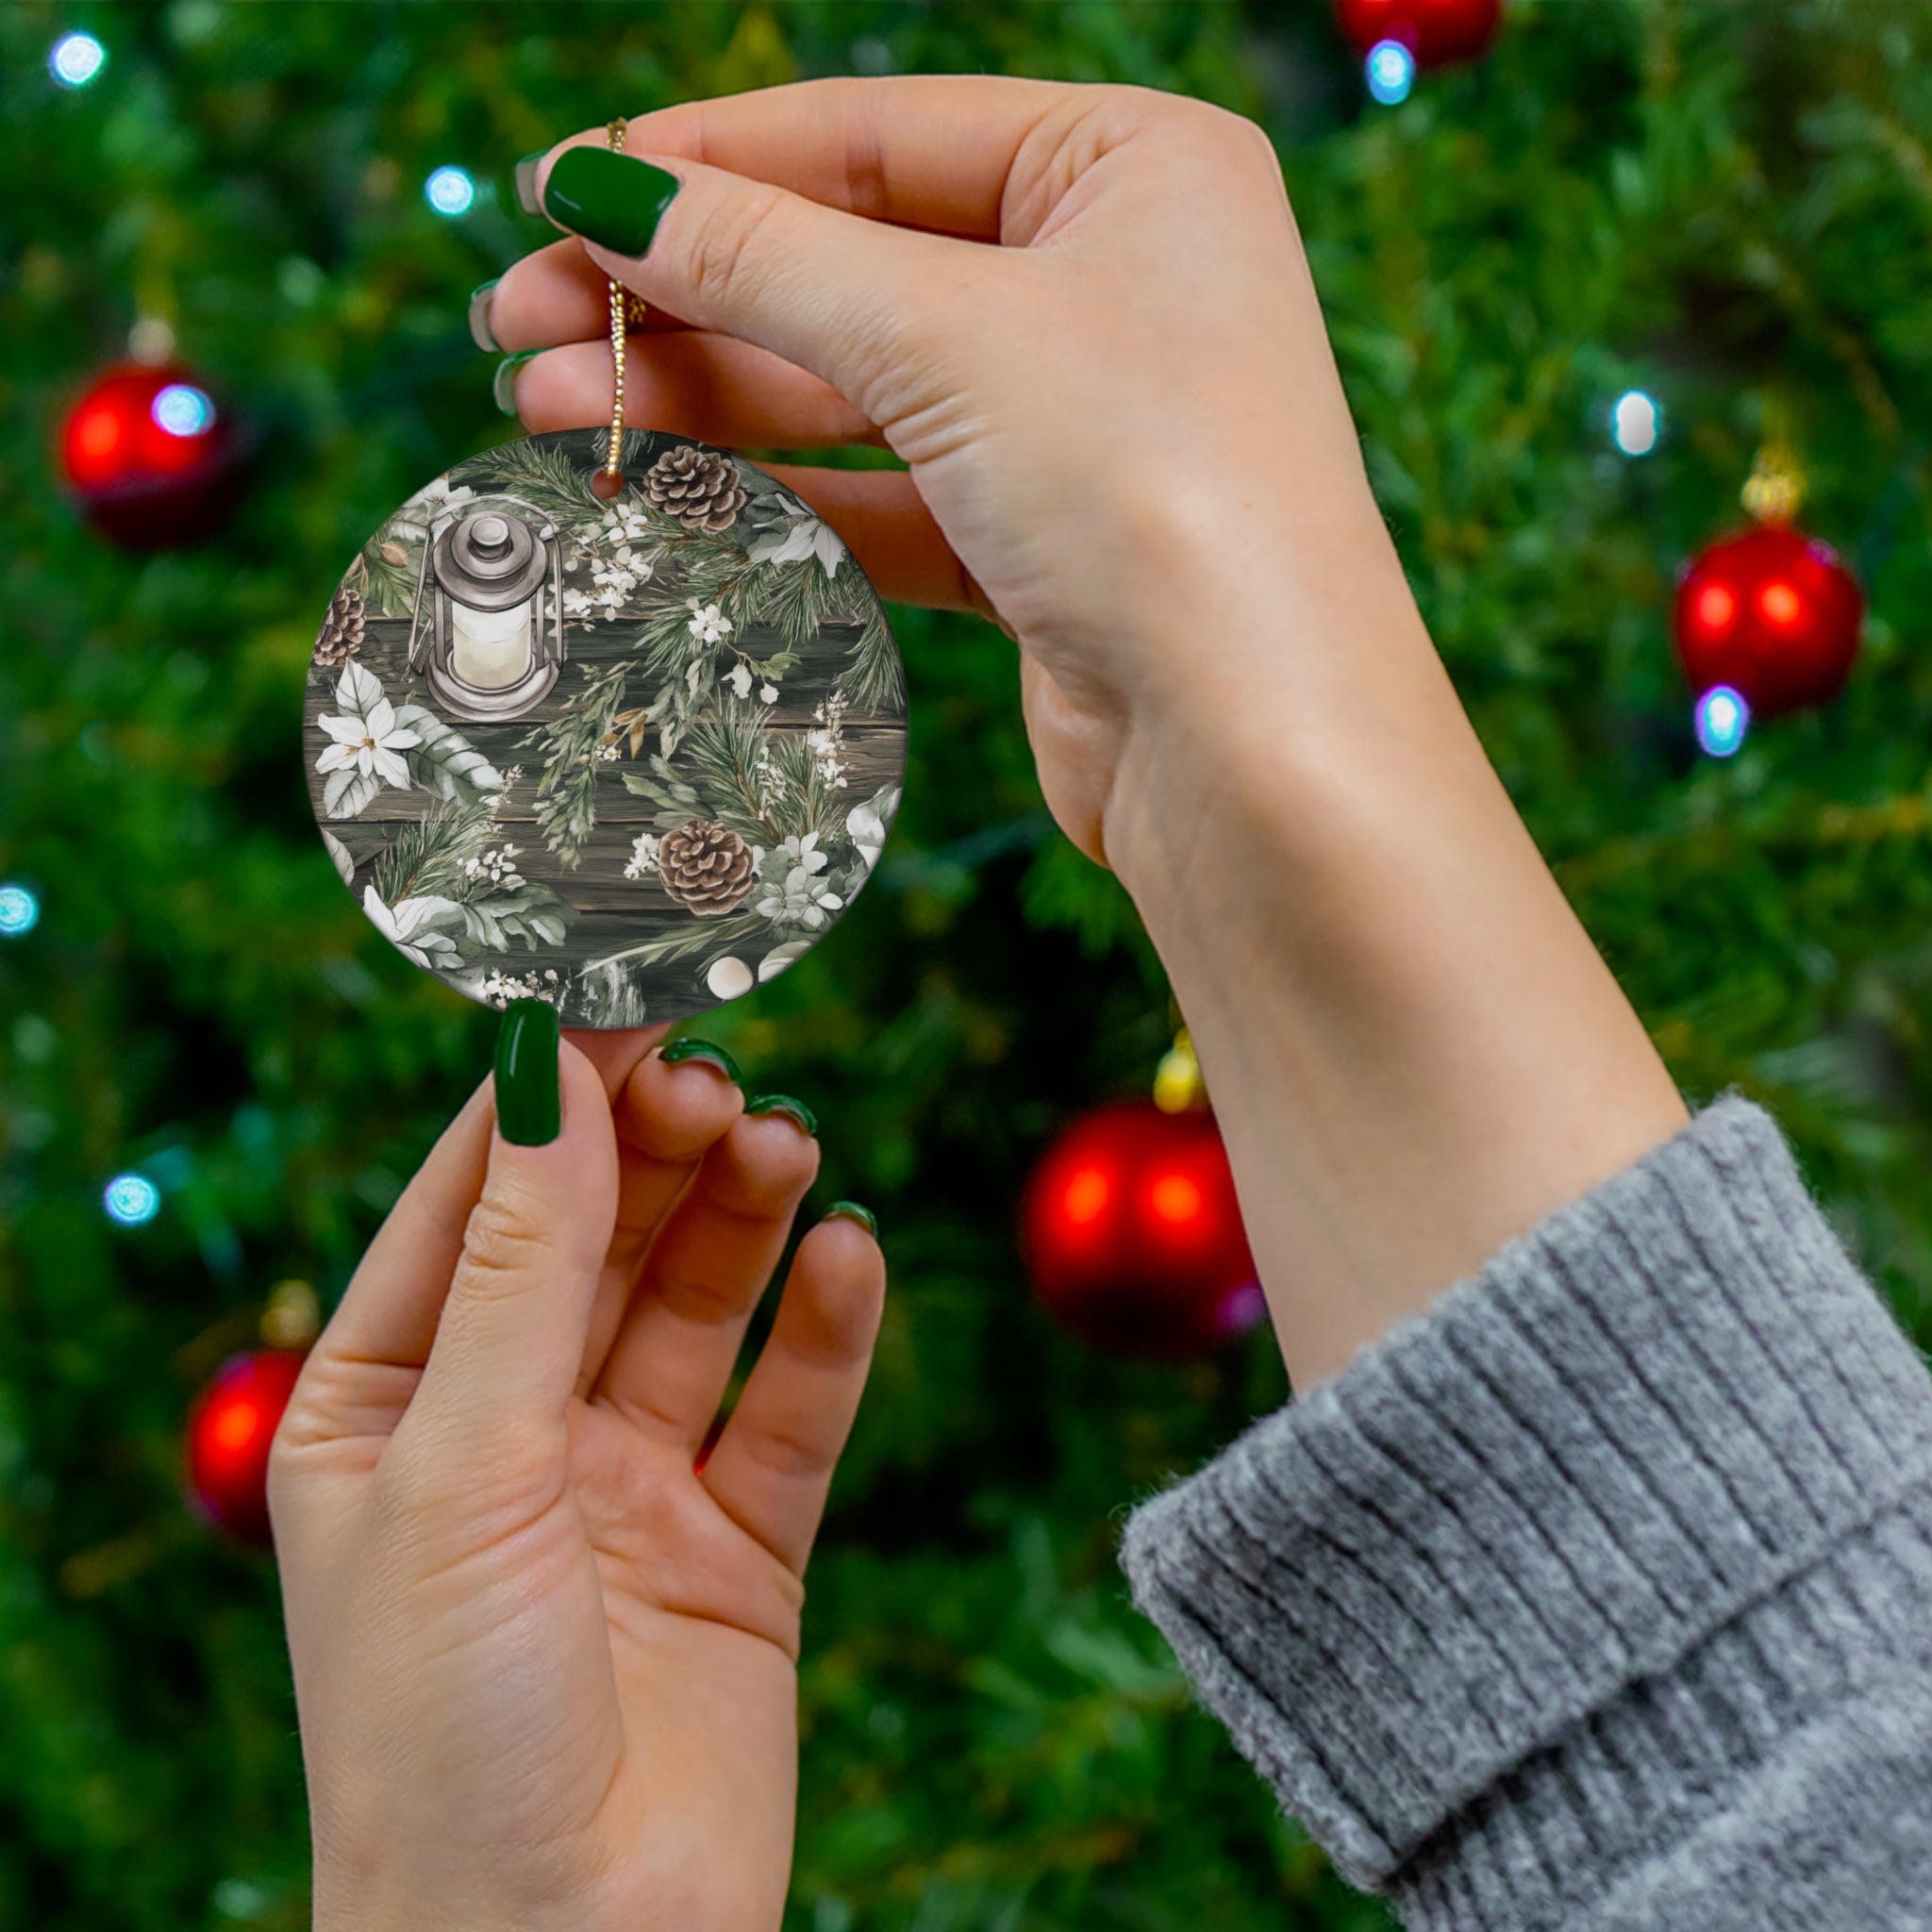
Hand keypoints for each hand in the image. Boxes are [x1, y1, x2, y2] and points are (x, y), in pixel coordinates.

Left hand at [269, 1024, 883, 1931]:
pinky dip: (825, 1330)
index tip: (623, 994)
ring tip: (786, 1144)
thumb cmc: (443, 1730)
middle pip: (597, 1239)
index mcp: (387, 1408)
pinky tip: (849, 1258)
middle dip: (655, 1151)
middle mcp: (508, 1434)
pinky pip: (790, 1411)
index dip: (549, 1098)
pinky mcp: (738, 1551)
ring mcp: (627, 1489)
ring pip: (697, 1307)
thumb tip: (550, 1070)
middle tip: (719, 1074)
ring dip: (742, 1218)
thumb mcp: (462, 1465)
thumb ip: (523, 1265)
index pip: (473, 1204)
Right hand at [485, 78, 1683, 1388]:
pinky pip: (883, 492)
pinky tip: (652, 487)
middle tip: (516, 323)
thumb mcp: (945, 338)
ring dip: (702, 396)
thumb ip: (762, 259)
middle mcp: (1114, 282)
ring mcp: (1080, 421)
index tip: (554, 194)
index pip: (875, 134)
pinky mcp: (1044, 546)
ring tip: (545, 406)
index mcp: (1132, 168)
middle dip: (681, 296)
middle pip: (851, 263)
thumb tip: (595, 192)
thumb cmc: (1154, 494)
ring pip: (854, 388)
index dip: (704, 163)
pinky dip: (774, 491)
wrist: (1257, 750)